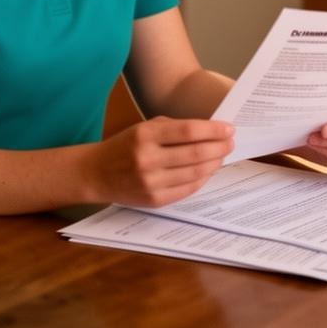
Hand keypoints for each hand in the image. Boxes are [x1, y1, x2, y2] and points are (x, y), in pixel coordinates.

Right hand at [95, 116, 233, 206]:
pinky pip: (187, 189)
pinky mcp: (154, 200)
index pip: (188, 131)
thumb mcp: (144, 128)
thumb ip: (174, 129)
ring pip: (195, 173)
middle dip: (219, 147)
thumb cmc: (125, 146)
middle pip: (195, 153)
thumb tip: (210, 131)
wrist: (96, 173)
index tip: (229, 128)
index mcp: (145, 135)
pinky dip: (202, 178)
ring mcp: (150, 182)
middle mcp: (147, 159)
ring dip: (214, 163)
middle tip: (230, 142)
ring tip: (222, 155)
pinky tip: (208, 170)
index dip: (213, 130)